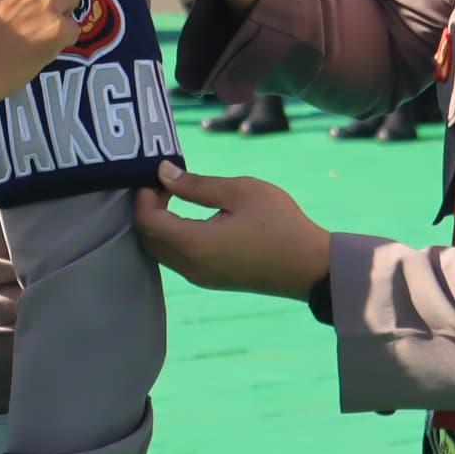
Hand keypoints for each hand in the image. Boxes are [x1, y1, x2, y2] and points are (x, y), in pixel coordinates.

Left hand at [132, 162, 332, 301]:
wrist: (311, 267)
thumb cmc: (280, 223)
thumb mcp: (240, 191)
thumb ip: (197, 184)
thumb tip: (163, 174)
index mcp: (194, 245)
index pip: (146, 221)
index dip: (143, 196)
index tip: (156, 176)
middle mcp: (190, 267)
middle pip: (146, 239)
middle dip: (146, 209)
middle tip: (164, 184)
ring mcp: (200, 277)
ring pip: (159, 251)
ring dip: (157, 224)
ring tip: (175, 196)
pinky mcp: (210, 280)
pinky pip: (175, 259)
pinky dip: (170, 236)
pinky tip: (188, 216)